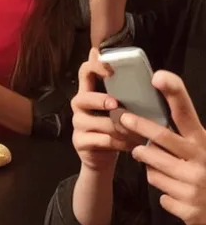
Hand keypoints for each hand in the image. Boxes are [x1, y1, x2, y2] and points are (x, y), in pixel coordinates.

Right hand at [72, 49, 143, 172]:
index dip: (95, 66)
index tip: (111, 69)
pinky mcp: (80, 142)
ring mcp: (77, 124)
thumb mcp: (117, 108)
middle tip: (117, 105)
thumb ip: (123, 92)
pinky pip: (103, 140)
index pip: (85, 71)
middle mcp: (79, 105)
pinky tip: (132, 144)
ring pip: (98, 123)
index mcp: (88, 91)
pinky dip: (121, 142)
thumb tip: (147, 73)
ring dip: (120, 127)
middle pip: (83, 97)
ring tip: (137, 131)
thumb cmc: (114, 127)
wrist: (101, 158)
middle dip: (101, 100)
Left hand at [120, 71, 205, 224]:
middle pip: (160, 137)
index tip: (158, 77)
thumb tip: (150, 125)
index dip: (173, 93)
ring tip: (153, 162)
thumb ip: (183, 138)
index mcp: (203, 142)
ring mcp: (194, 186)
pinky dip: (164, 192)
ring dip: (149, 165)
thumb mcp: (201, 151)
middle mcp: (200, 160)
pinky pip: (160, 194)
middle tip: (124, 119)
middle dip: (139, 126)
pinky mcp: (188, 209)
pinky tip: (176, 193)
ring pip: (153, 169)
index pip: (186, 113)